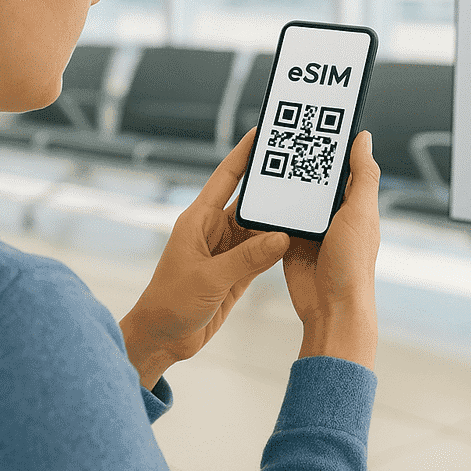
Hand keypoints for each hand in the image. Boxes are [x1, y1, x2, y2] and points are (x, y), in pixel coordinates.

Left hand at [119, 127, 290, 389]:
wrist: (163, 338)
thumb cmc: (170, 302)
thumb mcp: (210, 278)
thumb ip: (247, 258)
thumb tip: (281, 236)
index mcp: (199, 220)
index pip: (226, 176)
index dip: (244, 153)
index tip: (263, 132)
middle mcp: (214, 230)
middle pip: (249, 201)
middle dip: (272, 187)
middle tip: (300, 167)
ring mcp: (227, 251)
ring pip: (260, 228)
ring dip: (279, 219)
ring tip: (307, 202)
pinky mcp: (236, 271)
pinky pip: (262, 251)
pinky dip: (279, 245)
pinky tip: (298, 237)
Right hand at [282, 130, 380, 369]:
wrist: (329, 309)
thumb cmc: (353, 265)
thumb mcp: (360, 213)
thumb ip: (363, 176)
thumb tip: (364, 139)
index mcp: (355, 203)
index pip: (344, 165)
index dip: (333, 144)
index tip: (318, 119)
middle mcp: (334, 213)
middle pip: (315, 178)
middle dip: (302, 159)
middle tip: (285, 132)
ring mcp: (311, 227)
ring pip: (295, 195)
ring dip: (284, 182)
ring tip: (270, 157)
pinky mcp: (290, 240)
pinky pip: (277, 217)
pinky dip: (270, 206)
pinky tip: (260, 191)